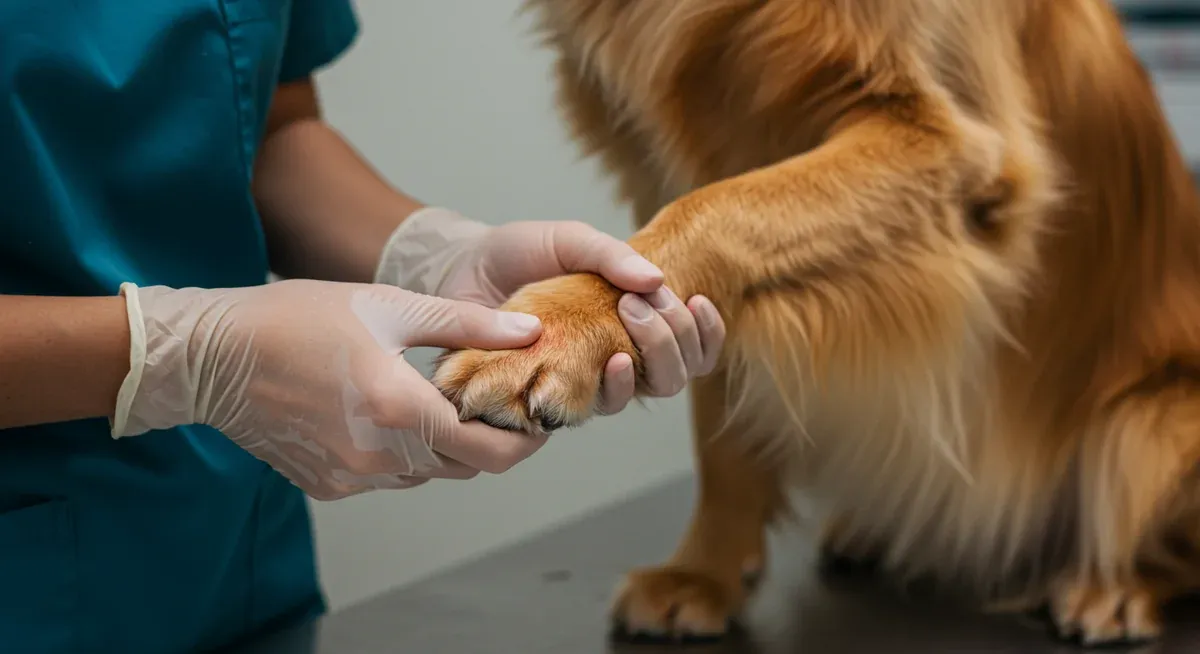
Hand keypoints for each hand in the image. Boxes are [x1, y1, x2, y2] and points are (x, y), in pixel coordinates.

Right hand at [111, 279, 550, 499]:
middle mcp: (380, 458)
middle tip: (495, 399)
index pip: (493, 453)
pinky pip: (387, 476)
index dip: (526, 440)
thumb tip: (530, 329)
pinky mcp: (328, 485)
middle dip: (489, 438)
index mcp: (401, 412)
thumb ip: (468, 323)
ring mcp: (351, 478)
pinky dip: (402, 451)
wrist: (211, 357)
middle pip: (465, 466)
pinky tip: (388, 410)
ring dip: (444, 445)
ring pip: (426, 473)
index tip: (536, 414)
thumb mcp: (392, 307)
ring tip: (441, 399)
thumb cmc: (299, 319)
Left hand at [375, 208, 725, 412]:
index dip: (707, 333)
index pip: (692, 345)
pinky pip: (597, 408)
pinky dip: (614, 386)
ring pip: (645, 393)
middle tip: (641, 305)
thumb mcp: (568, 240)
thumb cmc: (518, 255)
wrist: (460, 270)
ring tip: (626, 324)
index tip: (696, 300)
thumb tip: (658, 280)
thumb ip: (610, 255)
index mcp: (631, 321)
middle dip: (673, 339)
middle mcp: (616, 356)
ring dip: (652, 357)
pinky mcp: (554, 398)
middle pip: (676, 374)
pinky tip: (611, 361)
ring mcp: (587, 380)